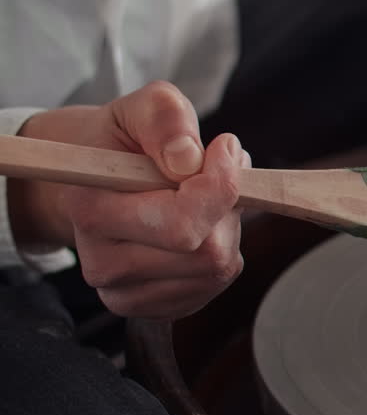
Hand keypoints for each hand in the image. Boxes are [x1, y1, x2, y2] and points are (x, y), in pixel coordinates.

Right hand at [11, 82, 247, 318]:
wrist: (99, 178)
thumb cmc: (126, 140)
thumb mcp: (145, 107)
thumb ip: (166, 119)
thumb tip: (187, 158)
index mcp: (91, 210)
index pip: (182, 223)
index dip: (221, 185)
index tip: (224, 149)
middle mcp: (102, 263)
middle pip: (208, 252)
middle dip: (226, 208)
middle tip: (215, 175)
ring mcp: (125, 292)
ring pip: (216, 268)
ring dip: (226, 228)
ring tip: (202, 198)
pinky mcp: (152, 307)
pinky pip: (214, 284)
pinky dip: (221, 250)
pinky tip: (198, 226)